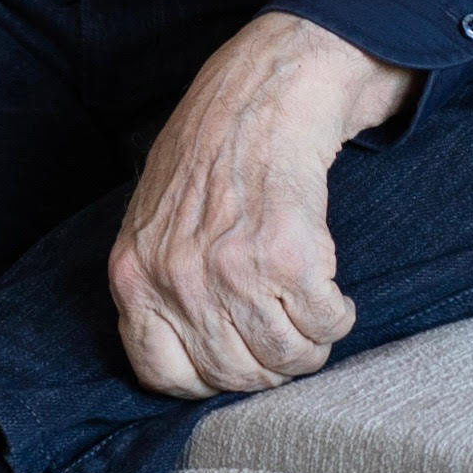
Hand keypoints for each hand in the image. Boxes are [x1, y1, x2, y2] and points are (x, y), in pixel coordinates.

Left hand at [109, 12, 417, 398]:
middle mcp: (177, 280)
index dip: (208, 378)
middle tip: (287, 334)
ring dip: (310, 343)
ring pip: (286, 359)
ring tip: (311, 311)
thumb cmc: (207, 152)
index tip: (235, 360)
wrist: (261, 93)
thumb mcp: (151, 221)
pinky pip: (326, 325)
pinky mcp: (288, 259)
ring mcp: (231, 273)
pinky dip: (338, 315)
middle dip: (270, 366)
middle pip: (235, 375)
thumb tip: (187, 353)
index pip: (163, 375)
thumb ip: (158, 283)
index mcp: (134, 276)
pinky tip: (331, 288)